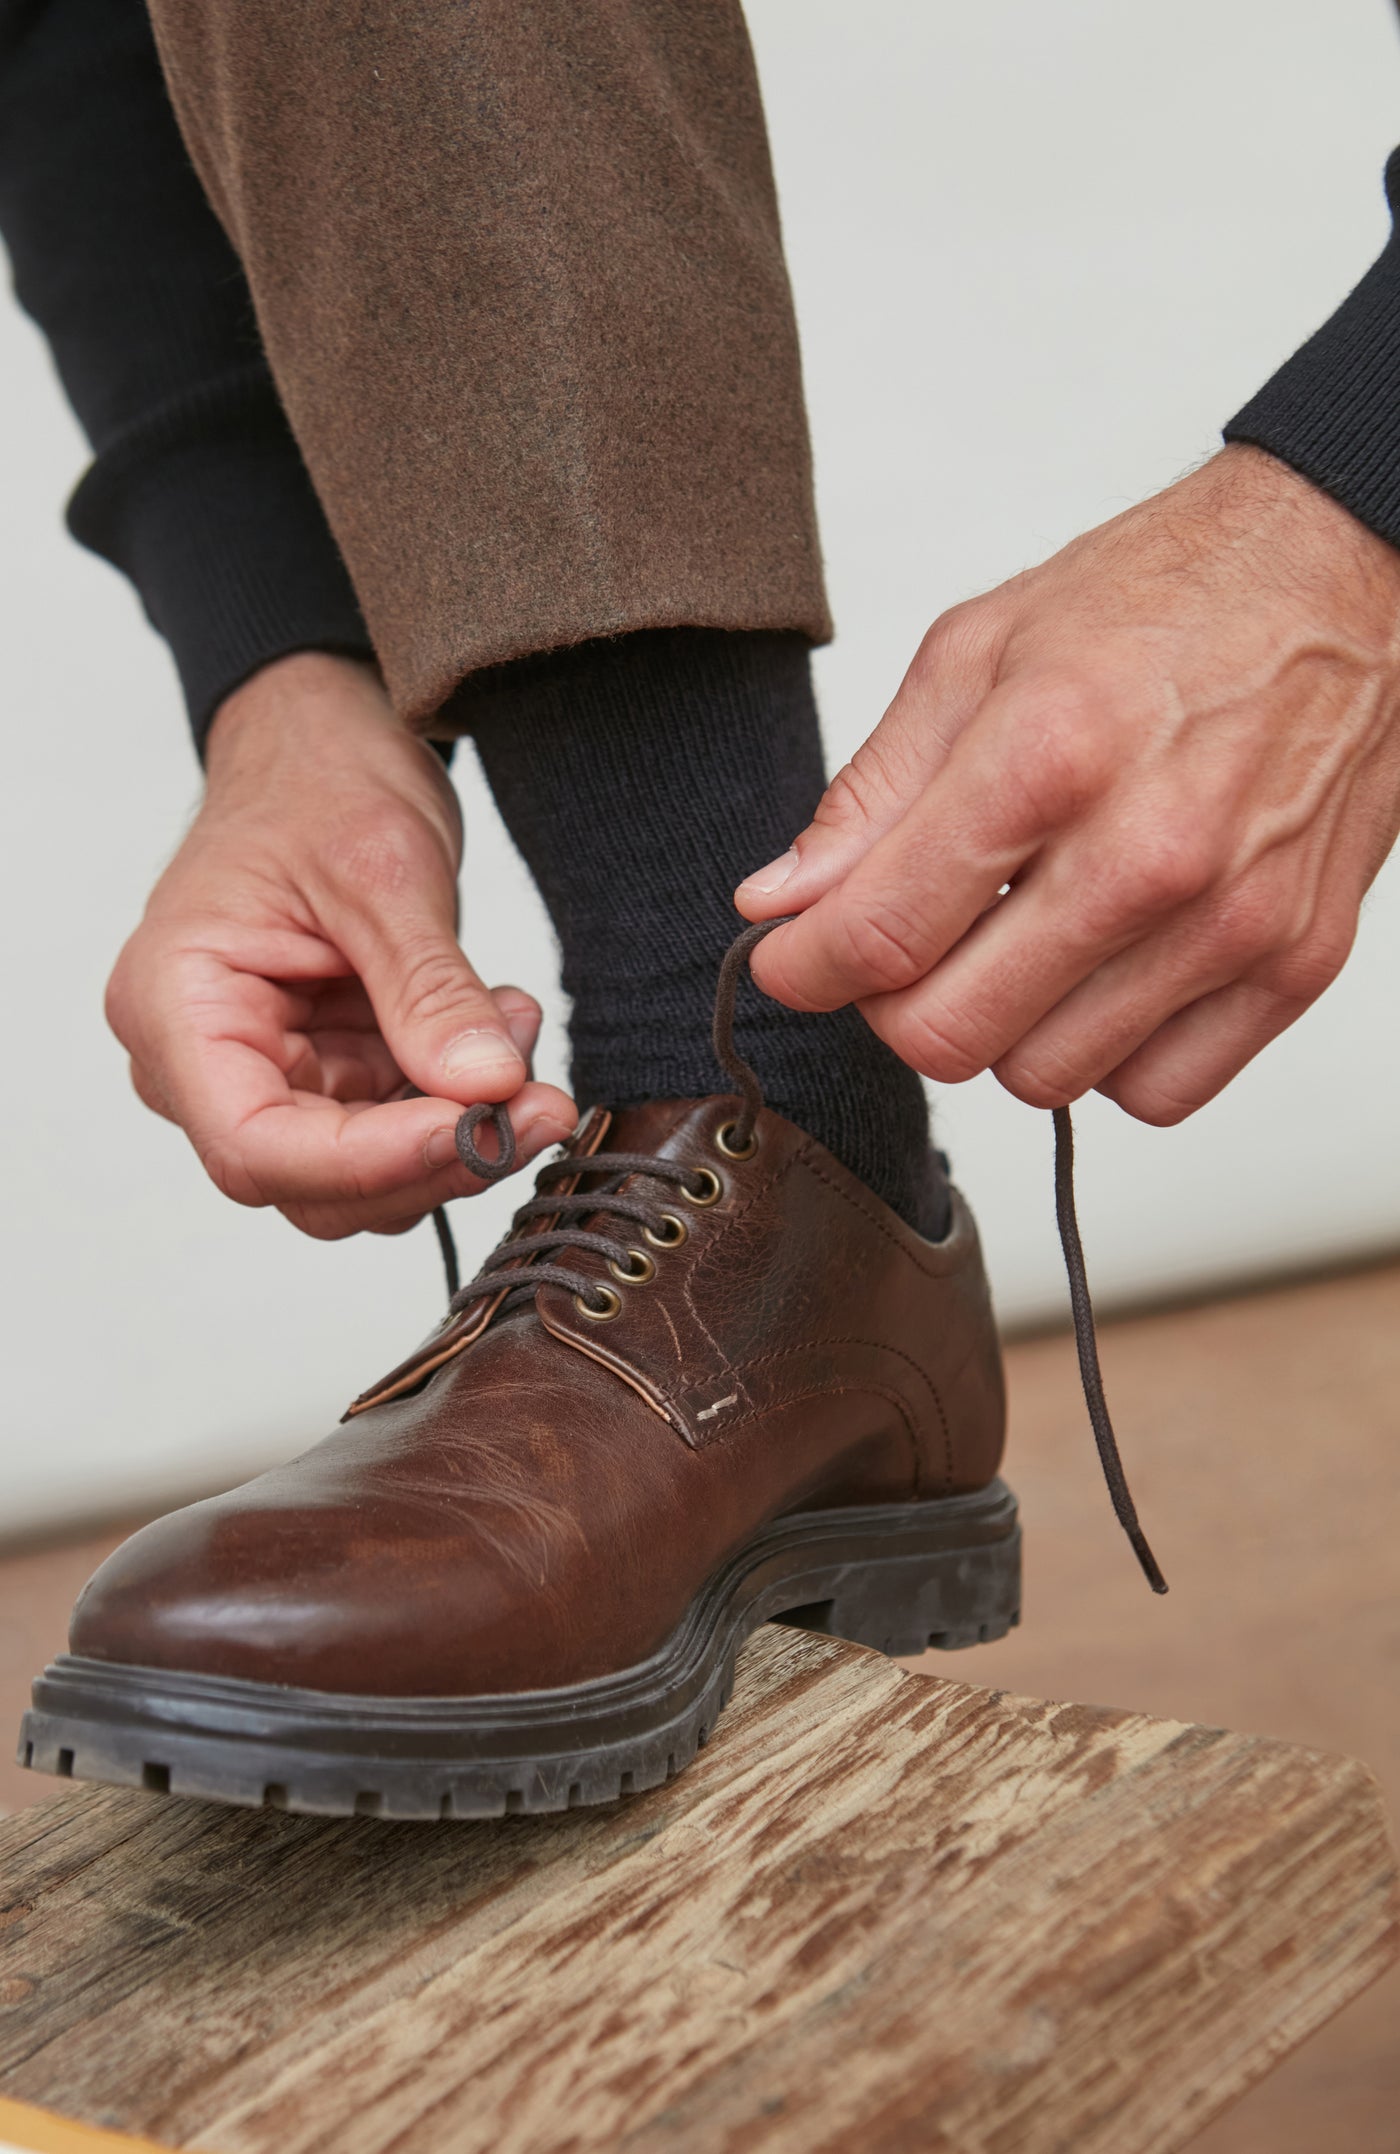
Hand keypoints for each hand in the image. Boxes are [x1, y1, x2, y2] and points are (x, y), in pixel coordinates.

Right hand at [106, 652, 576, 1235]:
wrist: (322, 746)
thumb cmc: (318, 781)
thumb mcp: (383, 869)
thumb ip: (429, 987)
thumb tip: (483, 1087)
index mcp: (176, 1005)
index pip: (256, 1144)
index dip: (371, 1161)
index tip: (475, 1127)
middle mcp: (202, 1062)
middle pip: (314, 1183)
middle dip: (436, 1155)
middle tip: (540, 1103)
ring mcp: (266, 1074)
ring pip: (365, 1177)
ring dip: (461, 1131)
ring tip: (518, 1030)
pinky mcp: (326, 1076)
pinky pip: (396, 1131)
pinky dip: (461, 1101)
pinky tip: (501, 1029)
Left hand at [737, 446, 1399, 1123]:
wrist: (1342, 575)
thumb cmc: (1166, 600)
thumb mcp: (978, 651)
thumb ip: (871, 794)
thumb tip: (782, 901)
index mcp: (1048, 755)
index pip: (880, 935)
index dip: (805, 968)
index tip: (793, 961)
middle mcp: (1146, 851)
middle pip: (951, 1035)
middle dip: (896, 1006)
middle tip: (908, 949)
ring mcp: (1230, 919)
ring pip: (1047, 1078)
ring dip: (1007, 1029)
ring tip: (1020, 941)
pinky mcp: (1297, 962)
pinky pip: (1158, 1091)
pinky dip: (1113, 1054)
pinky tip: (1105, 972)